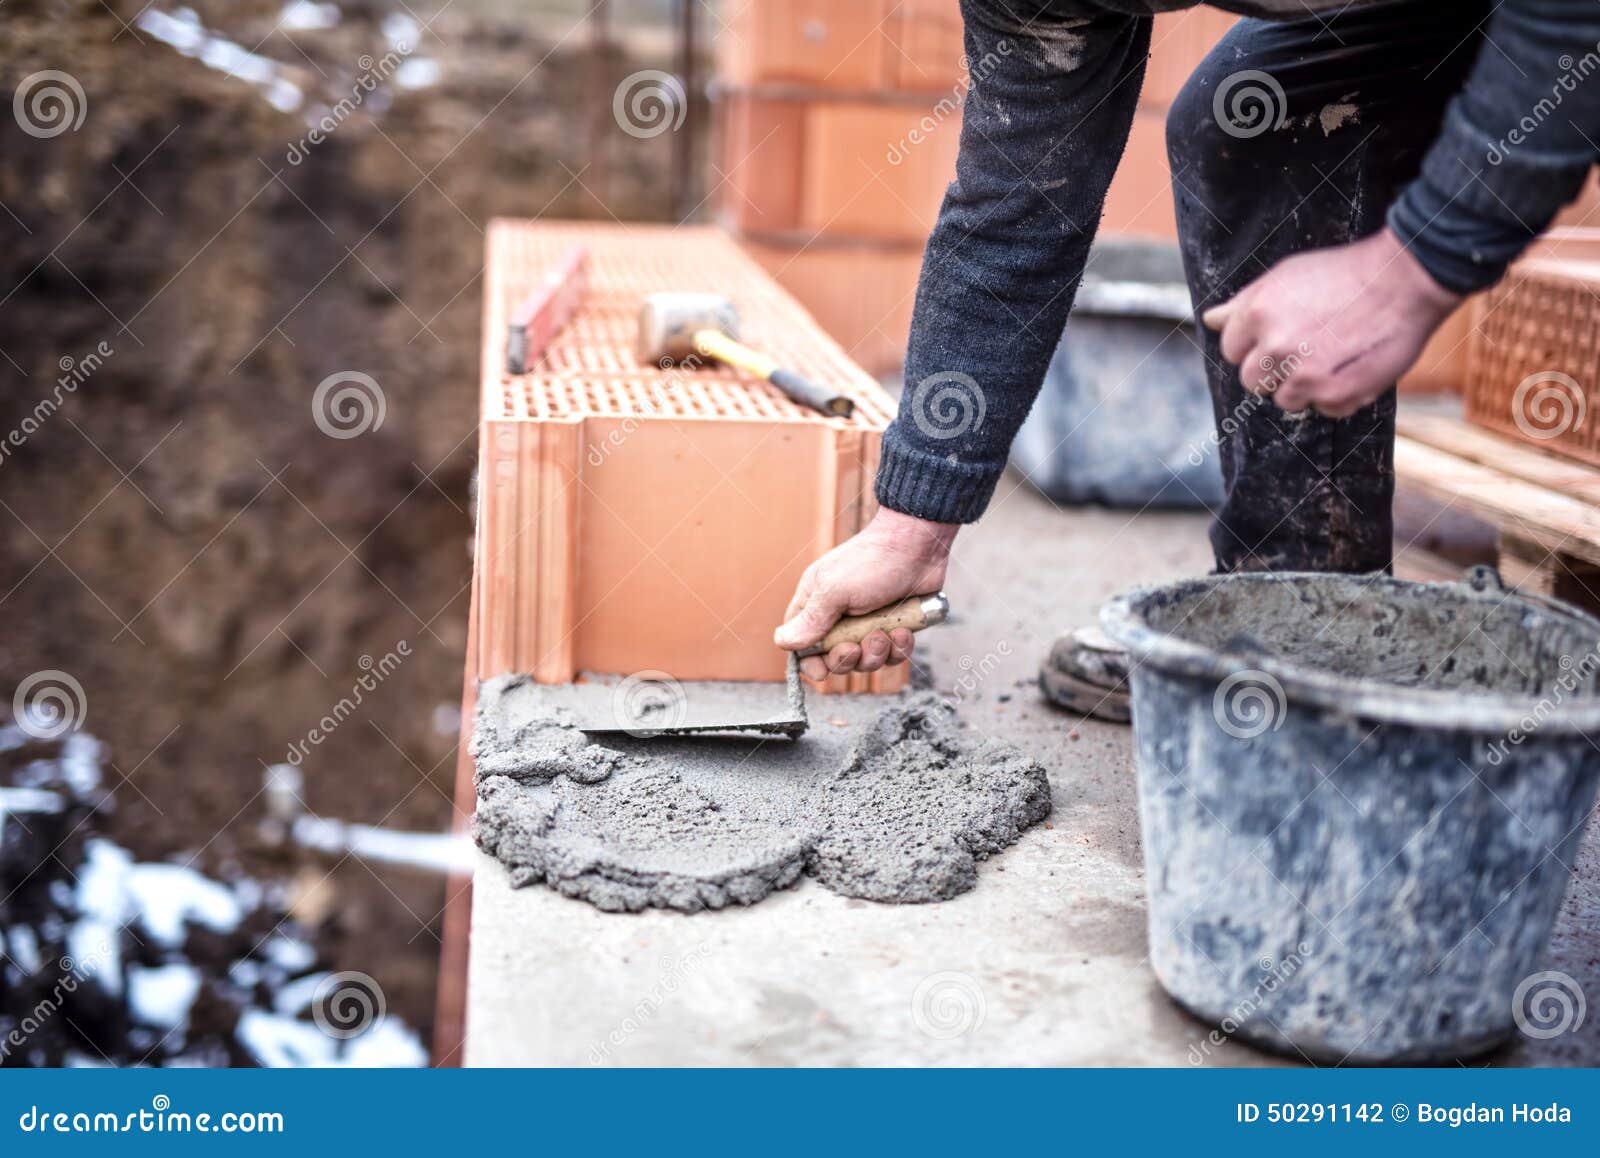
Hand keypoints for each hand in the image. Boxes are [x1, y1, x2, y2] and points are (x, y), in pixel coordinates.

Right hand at [774, 508, 956, 681]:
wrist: (918, 544)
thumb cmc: (871, 561)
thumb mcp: (834, 590)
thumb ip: (810, 619)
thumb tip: (782, 642)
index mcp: (816, 603)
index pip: (801, 643)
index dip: (810, 661)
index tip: (822, 669)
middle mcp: (839, 616)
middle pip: (834, 659)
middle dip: (847, 659)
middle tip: (855, 646)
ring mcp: (869, 623)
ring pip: (866, 661)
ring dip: (876, 653)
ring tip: (885, 632)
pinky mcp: (895, 627)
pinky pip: (893, 654)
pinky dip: (899, 648)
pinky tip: (904, 631)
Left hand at [1203, 227, 1460, 418]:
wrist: (1404, 281)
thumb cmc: (1345, 274)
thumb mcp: (1286, 276)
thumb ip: (1245, 303)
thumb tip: (1210, 320)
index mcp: (1257, 315)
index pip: (1230, 349)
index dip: (1253, 345)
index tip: (1277, 336)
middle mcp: (1275, 347)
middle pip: (1251, 381)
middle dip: (1272, 370)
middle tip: (1305, 348)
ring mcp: (1304, 375)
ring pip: (1283, 400)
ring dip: (1303, 386)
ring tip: (1330, 356)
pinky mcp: (1335, 395)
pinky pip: (1321, 410)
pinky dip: (1335, 396)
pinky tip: (1350, 367)